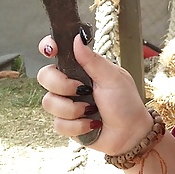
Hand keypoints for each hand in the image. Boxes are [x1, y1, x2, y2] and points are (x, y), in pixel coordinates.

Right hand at [36, 34, 151, 153]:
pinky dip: (77, 126)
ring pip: (48, 102)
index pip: (57, 51)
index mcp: (82, 68)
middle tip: (82, 90)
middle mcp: (70, 83)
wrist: (130, 134)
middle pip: (44, 76)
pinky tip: (90, 125)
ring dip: (72, 109)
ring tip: (91, 110)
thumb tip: (77, 38)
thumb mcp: (112, 77)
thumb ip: (93, 60)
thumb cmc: (126, 103)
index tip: (51, 51)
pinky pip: (58, 124)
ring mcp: (66, 103)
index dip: (48, 47)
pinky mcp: (66, 123)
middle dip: (61, 85)